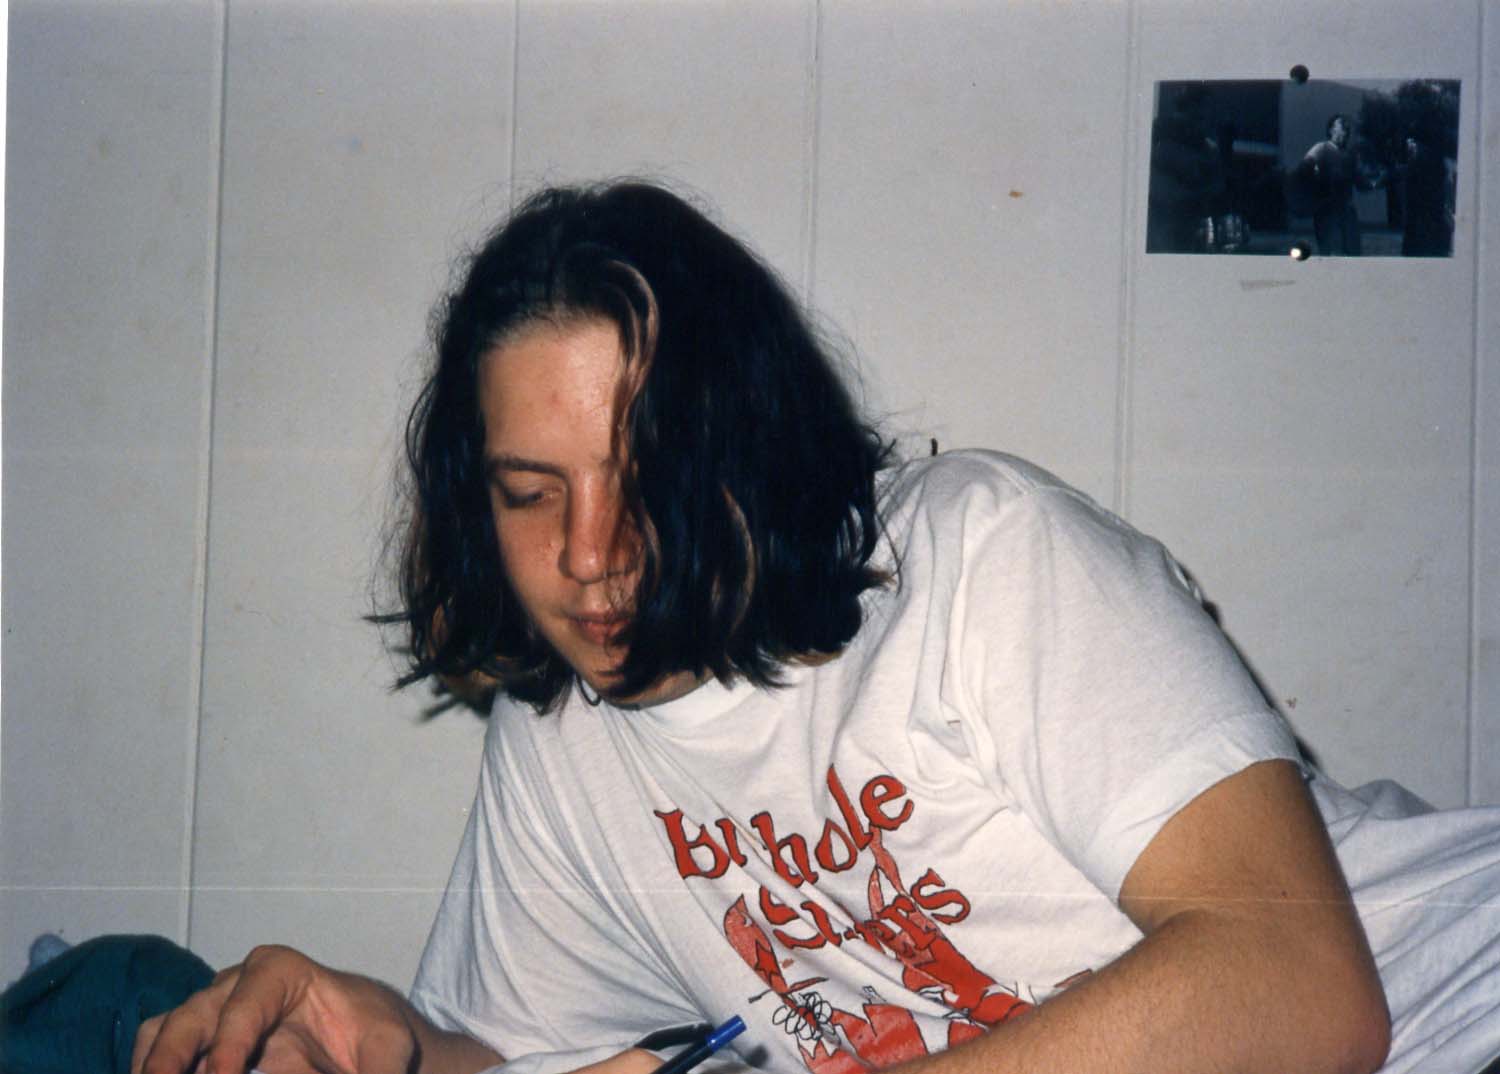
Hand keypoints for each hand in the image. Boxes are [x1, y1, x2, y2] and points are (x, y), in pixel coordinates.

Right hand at [131, 945, 419, 1073]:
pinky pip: (157, 1053)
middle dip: (169, 1057)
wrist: (362, 1039)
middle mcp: (234, 986)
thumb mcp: (388, 1046)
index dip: (230, 1044)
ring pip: (161, 1032)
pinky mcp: (198, 1044)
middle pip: (189, 1016)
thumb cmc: (373, 1031)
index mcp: (280, 972)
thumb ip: (380, 1070)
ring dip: (150, 1066)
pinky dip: (151, 1069)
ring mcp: (210, 1014)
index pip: (245, 1005)